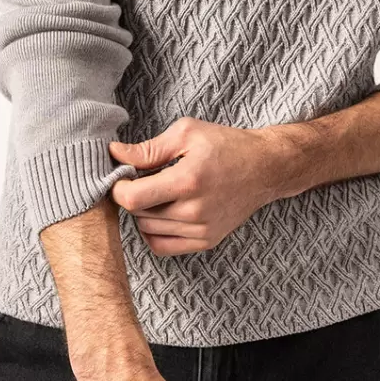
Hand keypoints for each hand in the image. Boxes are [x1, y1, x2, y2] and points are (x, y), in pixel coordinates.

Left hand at [109, 118, 283, 254]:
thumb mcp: (186, 134)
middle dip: (133, 196)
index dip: (118, 188)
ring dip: (144, 213)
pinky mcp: (206, 241)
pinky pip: (162, 246)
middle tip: (143, 178)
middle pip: (138, 214)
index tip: (123, 176)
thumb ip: (148, 149)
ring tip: (158, 192)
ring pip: (147, 230)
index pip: (132, 199)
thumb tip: (114, 153)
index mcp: (188, 181)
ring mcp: (202, 230)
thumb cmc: (226, 146)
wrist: (265, 168)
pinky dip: (154, 232)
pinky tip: (163, 212)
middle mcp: (195, 211)